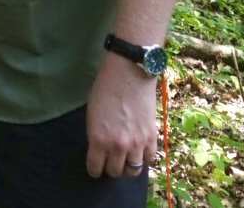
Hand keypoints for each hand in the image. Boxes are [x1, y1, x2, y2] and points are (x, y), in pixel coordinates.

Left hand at [85, 53, 158, 178]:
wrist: (128, 72)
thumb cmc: (105, 88)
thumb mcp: (92, 114)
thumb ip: (95, 136)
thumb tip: (100, 151)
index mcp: (98, 139)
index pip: (95, 169)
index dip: (94, 167)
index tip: (96, 164)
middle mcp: (117, 146)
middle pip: (114, 172)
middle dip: (110, 165)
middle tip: (110, 156)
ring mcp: (137, 143)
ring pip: (133, 171)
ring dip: (127, 164)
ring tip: (126, 155)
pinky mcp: (151, 137)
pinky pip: (148, 159)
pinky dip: (143, 157)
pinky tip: (139, 148)